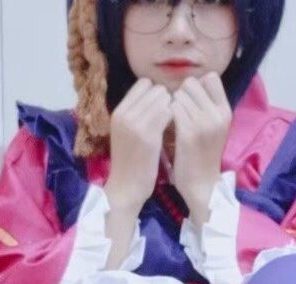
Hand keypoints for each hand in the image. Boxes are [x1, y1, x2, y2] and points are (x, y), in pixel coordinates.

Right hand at [106, 77, 172, 209]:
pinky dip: (176, 117)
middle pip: (155, 89)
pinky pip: (168, 113)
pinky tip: (177, 128)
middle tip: (172, 115)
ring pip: (163, 99)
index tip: (163, 106)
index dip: (156, 93)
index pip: (143, 84)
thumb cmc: (130, 161)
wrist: (126, 187)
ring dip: (173, 108)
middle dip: (167, 99)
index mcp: (118, 111)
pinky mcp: (148, 135)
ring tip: (176, 122)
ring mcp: (135, 124)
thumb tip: (157, 94)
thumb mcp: (126, 132)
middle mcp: (124, 114)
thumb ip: (137, 113)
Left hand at [170, 72, 231, 211]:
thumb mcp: (213, 127)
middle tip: (176, 112)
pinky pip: (172, 109)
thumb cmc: (203, 155)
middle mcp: (218, 114)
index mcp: (225, 110)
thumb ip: (207, 106)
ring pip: (178, 95)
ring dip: (169, 104)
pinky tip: (164, 126)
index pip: (210, 78)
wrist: (202, 185)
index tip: (188, 100)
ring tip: (170, 121)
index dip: (195, 86)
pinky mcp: (189, 133)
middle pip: (191, 83)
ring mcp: (204, 123)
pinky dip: (165, 114)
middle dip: (179, 94)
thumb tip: (191, 83)